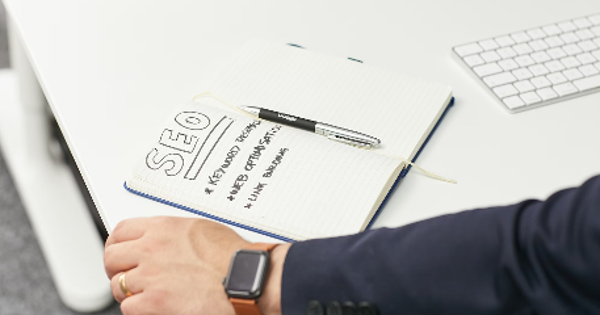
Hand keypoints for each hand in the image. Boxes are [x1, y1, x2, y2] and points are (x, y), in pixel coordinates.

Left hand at [104, 217, 287, 314]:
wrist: (245, 278)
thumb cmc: (232, 256)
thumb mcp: (200, 229)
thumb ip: (173, 233)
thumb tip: (163, 238)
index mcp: (162, 228)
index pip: (120, 231)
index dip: (118, 244)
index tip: (122, 252)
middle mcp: (152, 249)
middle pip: (111, 257)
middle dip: (118, 269)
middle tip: (128, 276)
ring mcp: (150, 275)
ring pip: (118, 285)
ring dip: (130, 292)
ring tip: (148, 294)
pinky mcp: (153, 301)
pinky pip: (129, 307)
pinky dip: (140, 309)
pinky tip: (156, 306)